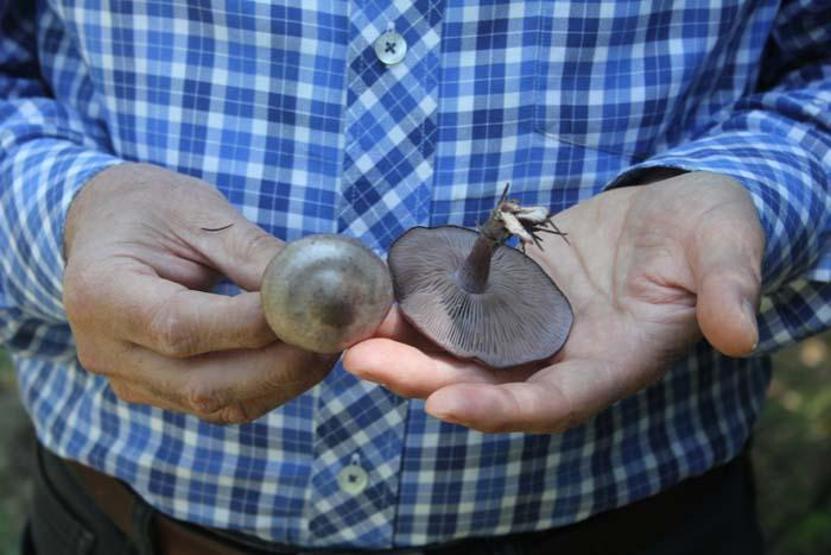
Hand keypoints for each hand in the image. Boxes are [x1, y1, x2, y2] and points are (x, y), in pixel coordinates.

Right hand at [63, 163, 335, 423]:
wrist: (107, 226)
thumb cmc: (151, 207)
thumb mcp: (199, 212)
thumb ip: (253, 254)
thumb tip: (317, 290)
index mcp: (99, 292)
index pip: (178, 327)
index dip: (250, 326)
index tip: (310, 308)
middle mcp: (105, 349)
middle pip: (201, 384)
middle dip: (280, 366)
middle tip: (334, 336)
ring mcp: (127, 379)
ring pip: (216, 403)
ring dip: (283, 381)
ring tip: (327, 344)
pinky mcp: (155, 391)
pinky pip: (219, 403)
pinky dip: (268, 385)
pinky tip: (301, 357)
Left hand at [344, 171, 762, 432]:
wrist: (672, 208)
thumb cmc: (707, 228)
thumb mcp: (727, 245)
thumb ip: (728, 287)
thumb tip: (740, 333)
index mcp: (613, 359)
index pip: (554, 401)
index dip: (502, 409)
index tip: (445, 405)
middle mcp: (563, 354)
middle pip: (487, 385)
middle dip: (424, 380)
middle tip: (361, 361)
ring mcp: (532, 326)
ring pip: (462, 353)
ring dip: (406, 350)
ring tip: (352, 333)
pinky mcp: (510, 292)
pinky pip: (459, 311)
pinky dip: (418, 311)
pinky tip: (378, 298)